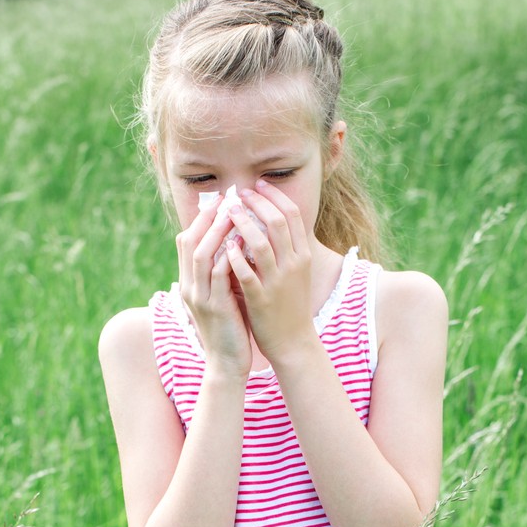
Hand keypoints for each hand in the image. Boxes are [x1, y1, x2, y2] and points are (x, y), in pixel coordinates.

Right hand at [176, 195, 252, 378]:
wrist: (226, 363)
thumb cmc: (229, 327)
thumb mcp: (221, 295)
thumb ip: (221, 272)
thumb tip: (233, 244)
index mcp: (189, 282)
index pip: (187, 242)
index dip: (201, 219)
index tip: (220, 201)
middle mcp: (189, 286)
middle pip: (190, 242)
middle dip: (207, 218)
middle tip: (226, 199)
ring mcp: (200, 297)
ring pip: (201, 255)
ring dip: (217, 232)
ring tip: (233, 213)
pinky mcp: (215, 307)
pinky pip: (218, 275)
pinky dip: (229, 256)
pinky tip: (242, 242)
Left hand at [225, 180, 317, 361]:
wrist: (294, 342)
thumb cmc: (290, 303)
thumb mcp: (296, 271)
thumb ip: (285, 246)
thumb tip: (268, 216)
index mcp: (303, 255)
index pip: (292, 215)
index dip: (274, 196)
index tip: (258, 184)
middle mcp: (294, 264)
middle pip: (278, 223)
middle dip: (258, 203)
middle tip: (239, 193)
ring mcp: (278, 282)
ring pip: (262, 244)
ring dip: (244, 224)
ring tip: (229, 211)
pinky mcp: (262, 299)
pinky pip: (247, 274)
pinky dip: (235, 257)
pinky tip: (224, 246)